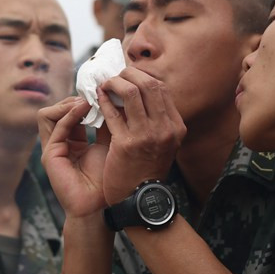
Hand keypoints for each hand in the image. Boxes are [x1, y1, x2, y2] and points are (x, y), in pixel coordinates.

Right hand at [38, 96, 109, 217]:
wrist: (100, 206)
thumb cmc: (106, 180)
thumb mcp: (109, 144)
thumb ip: (107, 124)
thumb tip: (111, 99)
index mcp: (72, 140)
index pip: (69, 113)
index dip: (81, 102)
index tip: (98, 93)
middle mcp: (59, 143)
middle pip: (55, 111)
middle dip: (73, 100)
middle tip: (93, 95)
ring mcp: (52, 149)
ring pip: (47, 114)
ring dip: (67, 104)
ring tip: (87, 102)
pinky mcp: (50, 155)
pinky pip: (55, 127)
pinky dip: (69, 114)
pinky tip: (83, 109)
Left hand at [99, 68, 184, 204]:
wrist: (140, 199)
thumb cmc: (147, 170)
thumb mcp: (162, 144)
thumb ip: (155, 120)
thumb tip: (137, 92)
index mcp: (176, 126)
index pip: (161, 89)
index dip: (142, 76)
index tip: (129, 75)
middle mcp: (165, 128)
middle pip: (149, 84)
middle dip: (129, 74)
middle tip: (115, 75)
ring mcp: (147, 135)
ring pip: (130, 92)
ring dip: (115, 83)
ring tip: (105, 84)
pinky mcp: (126, 144)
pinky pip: (112, 113)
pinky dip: (103, 101)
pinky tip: (98, 97)